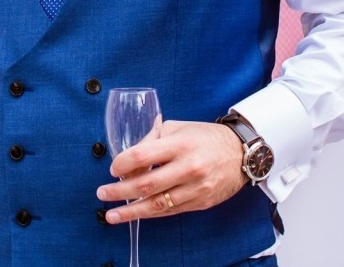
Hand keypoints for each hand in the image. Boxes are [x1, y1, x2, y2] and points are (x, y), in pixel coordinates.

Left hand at [96, 120, 246, 223]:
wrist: (241, 154)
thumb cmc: (206, 137)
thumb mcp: (179, 127)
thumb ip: (154, 138)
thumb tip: (129, 152)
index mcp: (181, 144)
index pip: (143, 155)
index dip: (123, 163)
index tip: (112, 169)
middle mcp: (188, 167)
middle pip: (147, 183)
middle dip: (120, 191)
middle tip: (102, 193)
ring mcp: (195, 188)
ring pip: (157, 204)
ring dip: (131, 211)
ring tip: (111, 215)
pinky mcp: (200, 203)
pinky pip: (170, 211)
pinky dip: (150, 214)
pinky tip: (135, 214)